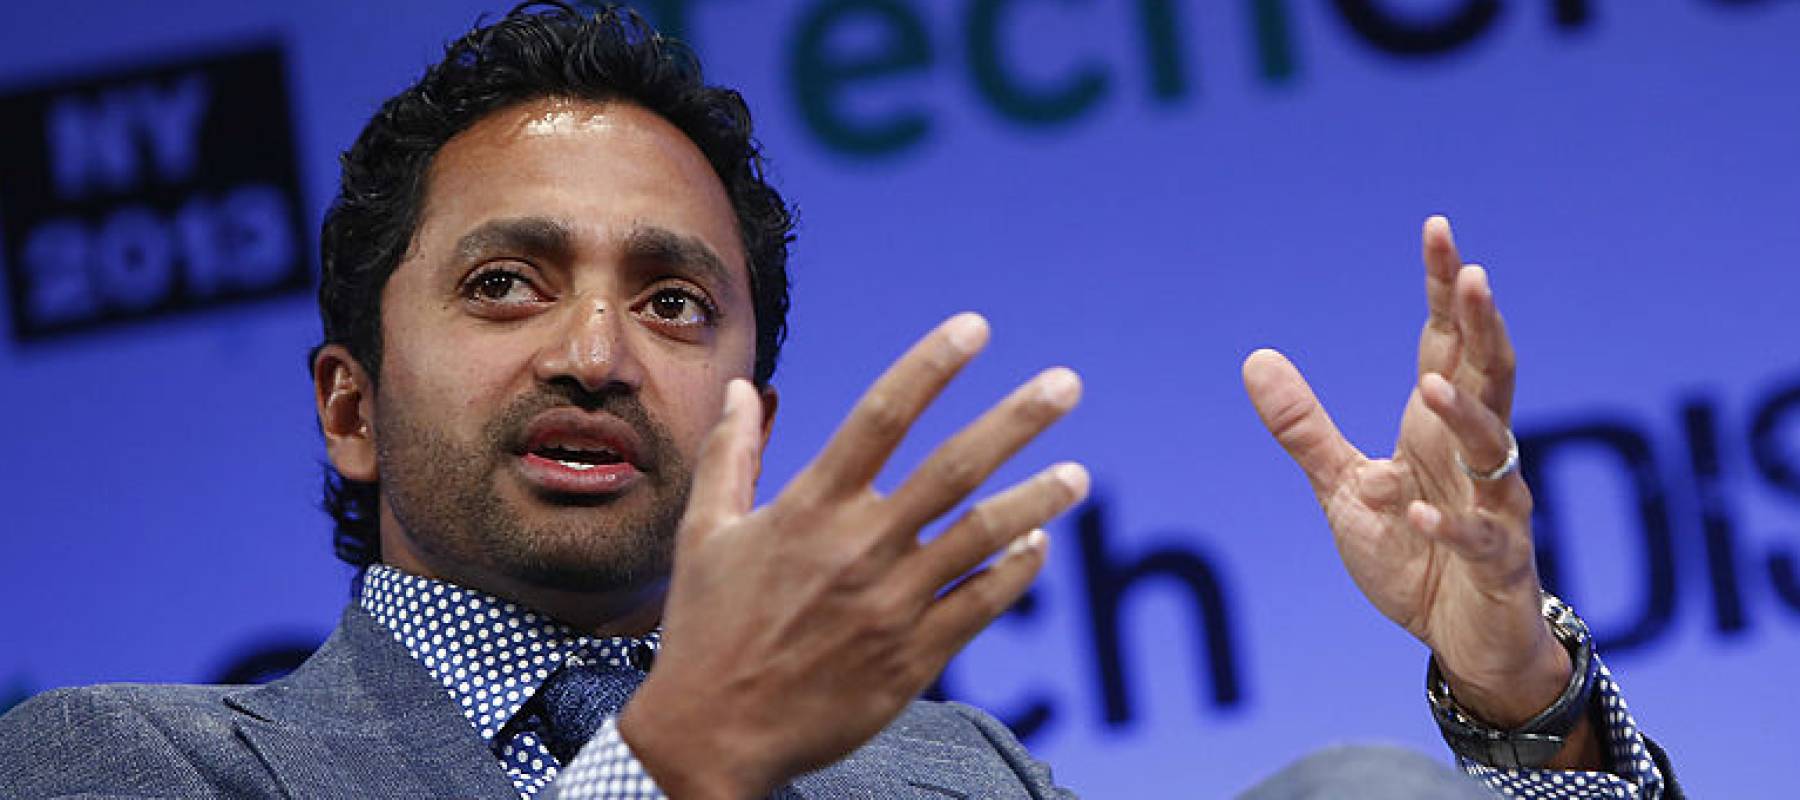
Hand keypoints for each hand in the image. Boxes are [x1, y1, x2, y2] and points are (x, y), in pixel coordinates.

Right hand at [620, 313, 1088, 798]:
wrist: (711, 736)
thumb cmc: (705, 629)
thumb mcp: (704, 534)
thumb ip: (730, 455)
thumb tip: (740, 389)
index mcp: (809, 508)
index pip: (882, 415)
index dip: (931, 365)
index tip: (975, 328)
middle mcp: (859, 547)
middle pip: (954, 467)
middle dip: (1018, 421)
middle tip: (1067, 385)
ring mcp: (891, 603)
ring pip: (984, 536)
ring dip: (1038, 499)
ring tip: (1079, 476)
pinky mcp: (912, 658)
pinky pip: (981, 603)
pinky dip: (1016, 571)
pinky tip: (1039, 546)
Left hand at [1242, 217, 1599, 766]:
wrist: (1466, 639)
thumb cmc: (1415, 554)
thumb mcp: (1346, 487)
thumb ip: (1306, 427)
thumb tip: (1254, 358)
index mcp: (1438, 430)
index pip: (1447, 344)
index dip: (1443, 291)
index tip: (1437, 230)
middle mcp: (1477, 457)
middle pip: (1490, 376)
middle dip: (1483, 327)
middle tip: (1473, 275)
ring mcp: (1496, 508)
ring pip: (1493, 450)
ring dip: (1463, 417)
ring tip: (1428, 386)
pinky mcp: (1499, 564)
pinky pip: (1481, 539)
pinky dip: (1451, 527)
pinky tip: (1421, 515)